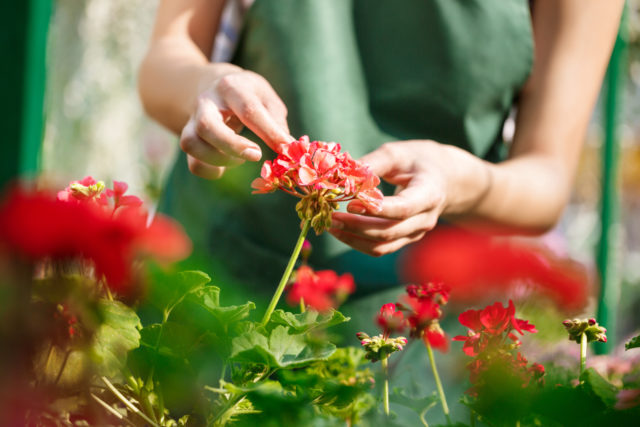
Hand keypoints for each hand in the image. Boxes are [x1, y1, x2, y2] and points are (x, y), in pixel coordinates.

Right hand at [179, 68, 291, 178]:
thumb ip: (277, 121)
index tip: (284, 147)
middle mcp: (206, 102)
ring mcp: (192, 120)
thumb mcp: (266, 98)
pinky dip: (209, 171)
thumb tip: (288, 147)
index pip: (248, 110)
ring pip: (191, 143)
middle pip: (207, 126)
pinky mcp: (188, 138)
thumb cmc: (249, 95)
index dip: (268, 132)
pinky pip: (192, 163)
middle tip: (257, 155)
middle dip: (232, 146)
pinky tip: (225, 168)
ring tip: (239, 160)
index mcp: (231, 87)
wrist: (216, 86)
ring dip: (218, 159)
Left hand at [329, 141, 486, 255]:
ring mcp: (415, 233)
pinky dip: (357, 242)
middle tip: (330, 215)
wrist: (445, 180)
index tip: (351, 204)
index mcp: (429, 194)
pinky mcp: (404, 239)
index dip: (376, 210)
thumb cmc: (418, 161)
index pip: (403, 208)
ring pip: (383, 246)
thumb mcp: (398, 153)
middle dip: (357, 226)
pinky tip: (339, 230)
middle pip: (389, 231)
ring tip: (329, 224)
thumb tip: (342, 174)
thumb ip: (372, 163)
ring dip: (353, 238)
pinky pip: (380, 248)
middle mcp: (425, 219)